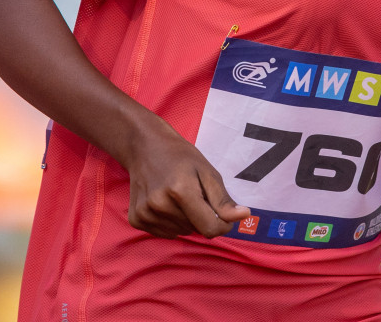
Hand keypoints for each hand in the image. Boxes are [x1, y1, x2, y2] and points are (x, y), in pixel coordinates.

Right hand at [120, 116, 249, 238]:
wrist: (145, 147)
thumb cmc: (180, 157)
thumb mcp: (207, 172)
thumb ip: (224, 199)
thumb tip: (244, 216)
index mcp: (180, 190)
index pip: (210, 228)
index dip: (222, 224)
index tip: (222, 213)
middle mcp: (160, 204)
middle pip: (195, 229)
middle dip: (201, 216)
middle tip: (193, 193)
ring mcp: (145, 213)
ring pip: (181, 232)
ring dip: (185, 219)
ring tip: (177, 196)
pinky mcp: (136, 219)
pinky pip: (165, 234)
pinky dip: (170, 223)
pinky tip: (165, 203)